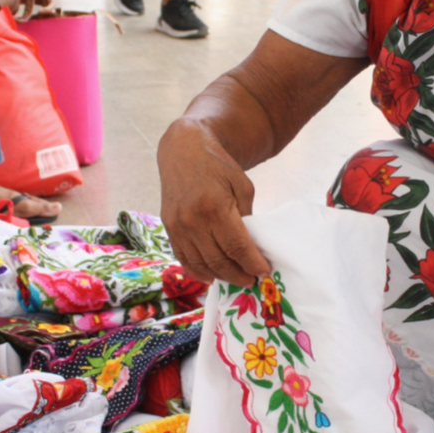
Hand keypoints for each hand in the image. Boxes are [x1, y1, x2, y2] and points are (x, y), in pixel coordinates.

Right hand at [158, 119, 271, 286]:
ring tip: (236, 278)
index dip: (252, 264)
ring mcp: (178, 227)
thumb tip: (250, 246)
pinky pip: (184, 258)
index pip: (237, 247)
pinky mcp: (169, 228)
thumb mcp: (242, 186)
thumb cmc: (218, 167)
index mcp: (215, 208)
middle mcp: (193, 221)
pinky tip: (212, 277)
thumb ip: (246, 216)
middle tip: (252, 280)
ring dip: (221, 276)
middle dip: (238, 275)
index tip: (264, 272)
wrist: (184, 152)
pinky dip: (198, 271)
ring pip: (201, 264)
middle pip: (219, 261)